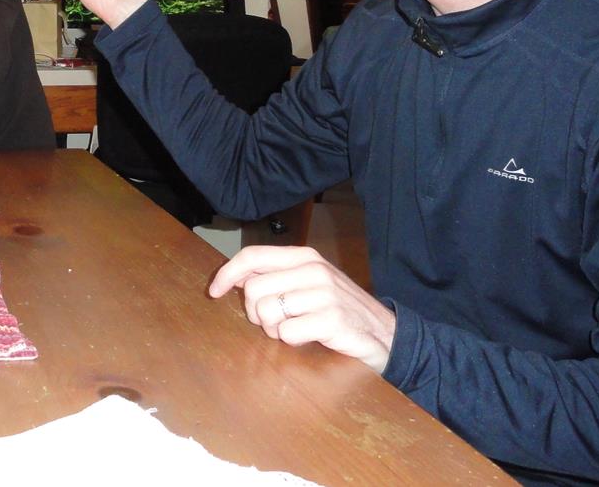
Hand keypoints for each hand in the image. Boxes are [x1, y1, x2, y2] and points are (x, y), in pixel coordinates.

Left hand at [208, 245, 396, 373]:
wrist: (384, 333)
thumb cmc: (337, 308)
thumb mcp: (308, 282)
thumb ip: (275, 276)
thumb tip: (234, 277)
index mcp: (304, 256)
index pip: (253, 256)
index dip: (227, 273)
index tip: (214, 291)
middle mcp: (313, 270)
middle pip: (254, 291)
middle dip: (257, 314)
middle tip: (278, 321)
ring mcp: (324, 294)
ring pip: (267, 313)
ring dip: (275, 330)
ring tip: (297, 328)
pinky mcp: (332, 319)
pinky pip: (287, 334)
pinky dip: (293, 341)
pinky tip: (310, 337)